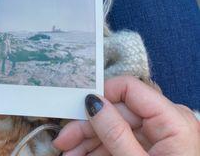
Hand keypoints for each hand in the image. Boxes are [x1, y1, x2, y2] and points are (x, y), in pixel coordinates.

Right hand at [53, 76, 199, 155]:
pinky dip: (101, 149)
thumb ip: (116, 133)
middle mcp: (166, 120)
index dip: (100, 95)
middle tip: (63, 140)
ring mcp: (158, 135)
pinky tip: (83, 155)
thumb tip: (92, 101)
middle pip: (117, 111)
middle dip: (88, 126)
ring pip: (115, 127)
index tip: (76, 109)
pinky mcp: (151, 147)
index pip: (129, 88)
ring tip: (68, 153)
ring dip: (89, 140)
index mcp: (172, 119)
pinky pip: (121, 141)